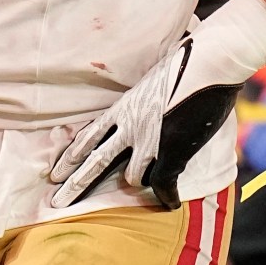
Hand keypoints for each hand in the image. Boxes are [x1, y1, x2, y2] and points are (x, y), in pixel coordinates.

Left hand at [46, 0, 265, 210]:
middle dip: (74, 185)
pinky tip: (169, 202)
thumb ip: (145, 102)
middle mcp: (129, 125)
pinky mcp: (171, 152)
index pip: (88, 135)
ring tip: (143, 188)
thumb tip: (150, 109)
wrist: (209, 62)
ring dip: (138, 183)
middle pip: (94, 162)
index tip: (56, 170)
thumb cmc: (188, 63)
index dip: (71, 155)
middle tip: (57, 202)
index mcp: (123, 107)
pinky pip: (162, 185)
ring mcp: (148, 141)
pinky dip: (167, 196)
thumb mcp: (154, 83)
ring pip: (131, 177)